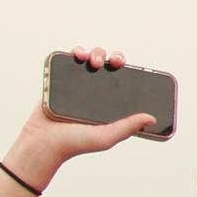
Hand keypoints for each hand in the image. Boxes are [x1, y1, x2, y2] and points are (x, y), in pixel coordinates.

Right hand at [6, 43, 160, 185]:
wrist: (43, 142)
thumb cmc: (74, 144)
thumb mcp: (106, 136)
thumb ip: (128, 126)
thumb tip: (153, 118)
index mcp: (107, 103)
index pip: (122, 81)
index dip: (127, 70)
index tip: (127, 66)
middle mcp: (94, 92)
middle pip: (107, 66)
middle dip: (112, 58)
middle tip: (113, 62)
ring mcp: (76, 85)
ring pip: (90, 60)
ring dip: (95, 53)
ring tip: (93, 61)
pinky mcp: (60, 81)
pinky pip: (69, 61)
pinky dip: (75, 53)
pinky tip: (79, 54)